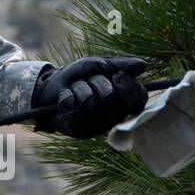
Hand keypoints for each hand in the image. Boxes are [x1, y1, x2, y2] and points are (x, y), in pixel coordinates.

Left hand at [31, 56, 147, 138]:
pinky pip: (73, 106)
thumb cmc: (79, 76)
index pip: (139, 99)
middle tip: (90, 81)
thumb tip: (143, 66)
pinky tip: (65, 97)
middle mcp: (114, 116)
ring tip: (76, 89)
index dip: (127, 86)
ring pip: (91, 102)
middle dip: (97, 82)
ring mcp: (98, 125)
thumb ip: (120, 65)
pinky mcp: (79, 130)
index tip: (116, 75)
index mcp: (124, 102)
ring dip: (80, 87)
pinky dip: (66, 94)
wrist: (50, 85)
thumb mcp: (100, 64)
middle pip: (112, 99)